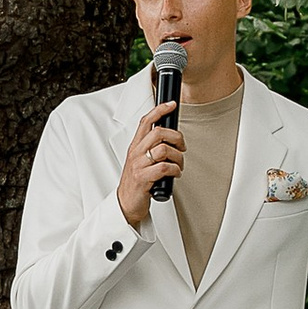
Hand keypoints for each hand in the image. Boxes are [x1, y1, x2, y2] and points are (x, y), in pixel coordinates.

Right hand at [116, 104, 185, 228]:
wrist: (126, 203)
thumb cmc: (136, 182)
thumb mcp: (141, 161)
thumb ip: (151, 149)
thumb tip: (171, 139)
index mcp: (135, 146)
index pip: (146, 121)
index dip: (159, 110)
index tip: (171, 105)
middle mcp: (136, 153)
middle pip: (158, 132)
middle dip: (176, 137)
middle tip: (182, 147)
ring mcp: (139, 165)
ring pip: (164, 150)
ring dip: (178, 157)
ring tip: (179, 165)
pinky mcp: (143, 178)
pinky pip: (165, 167)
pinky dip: (175, 170)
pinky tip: (175, 174)